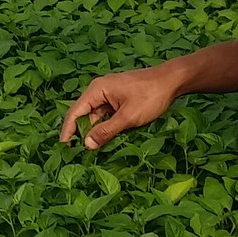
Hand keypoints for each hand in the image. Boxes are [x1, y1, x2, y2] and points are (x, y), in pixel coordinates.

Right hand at [59, 66, 179, 149]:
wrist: (173, 80)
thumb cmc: (151, 95)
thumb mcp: (128, 117)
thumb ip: (106, 131)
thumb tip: (86, 145)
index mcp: (97, 90)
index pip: (74, 113)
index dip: (68, 132)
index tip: (64, 149)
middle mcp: (99, 91)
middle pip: (84, 116)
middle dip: (83, 134)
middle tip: (80, 156)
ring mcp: (110, 95)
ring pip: (97, 118)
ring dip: (97, 133)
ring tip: (95, 152)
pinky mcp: (119, 100)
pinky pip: (107, 116)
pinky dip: (107, 128)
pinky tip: (110, 141)